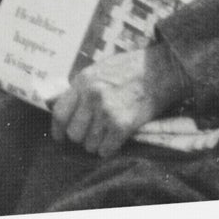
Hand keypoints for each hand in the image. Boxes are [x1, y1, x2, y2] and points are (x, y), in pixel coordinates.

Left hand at [49, 46, 182, 158]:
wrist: (161, 70)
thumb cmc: (131, 69)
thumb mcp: (98, 70)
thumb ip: (81, 88)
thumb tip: (64, 106)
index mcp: (83, 81)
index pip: (59, 113)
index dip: (57, 129)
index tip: (60, 137)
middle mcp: (91, 96)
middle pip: (74, 132)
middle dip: (81, 137)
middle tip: (91, 133)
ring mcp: (107, 111)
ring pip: (89, 144)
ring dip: (97, 144)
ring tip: (107, 134)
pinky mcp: (123, 125)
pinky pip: (106, 149)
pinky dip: (109, 149)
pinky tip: (115, 140)